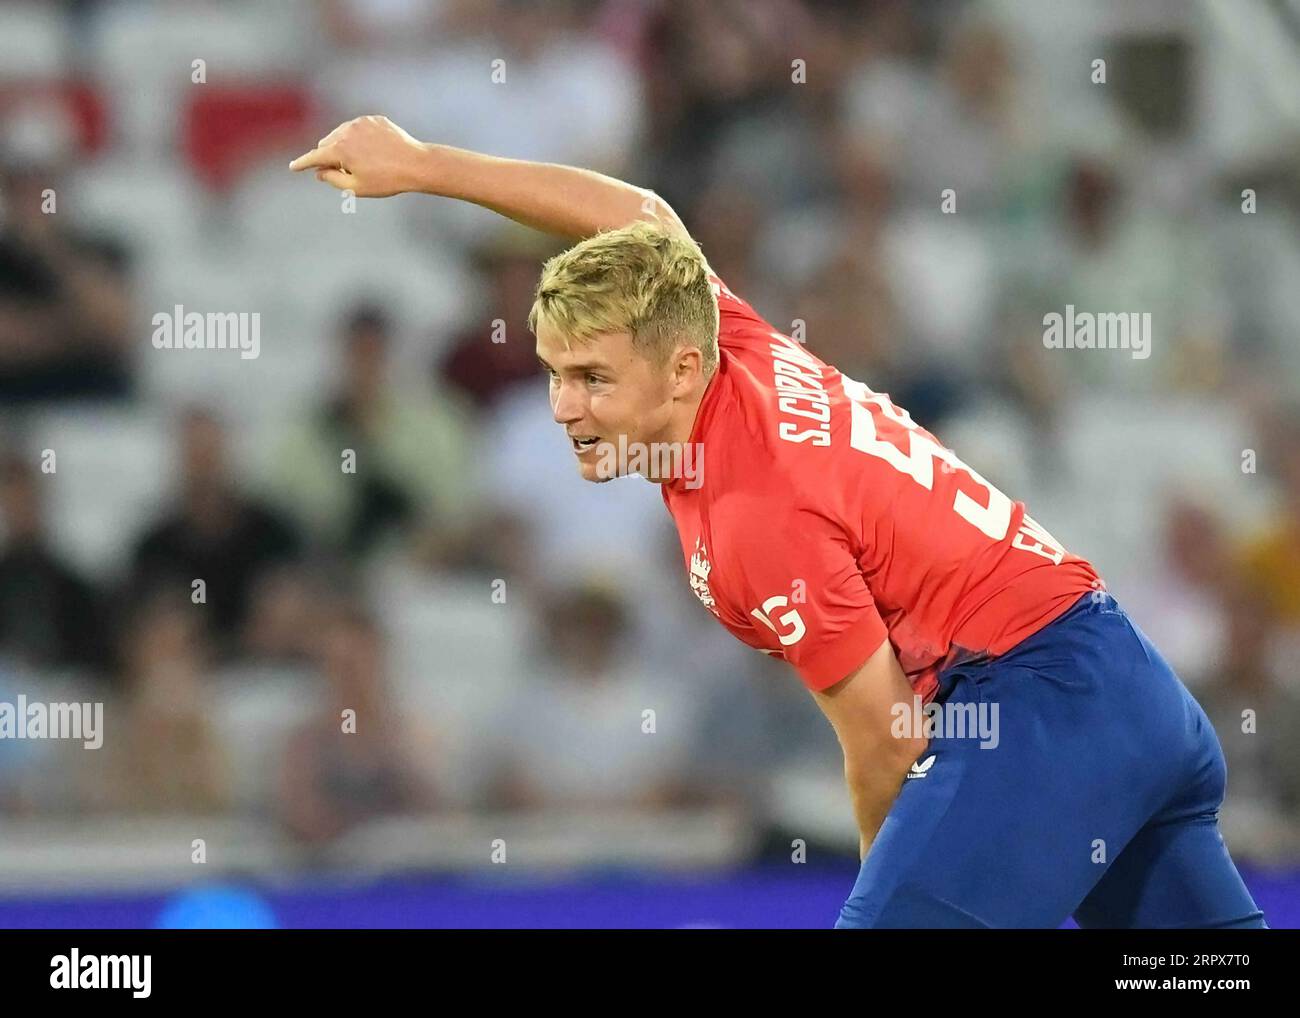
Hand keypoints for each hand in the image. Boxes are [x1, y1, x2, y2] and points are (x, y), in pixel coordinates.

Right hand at [289, 115, 430, 196]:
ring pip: (341, 134)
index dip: (303, 164)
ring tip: (364, 163)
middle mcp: (346, 131)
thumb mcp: (356, 187)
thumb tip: (319, 172)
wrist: (416, 164)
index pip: (315, 157)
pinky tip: (374, 151)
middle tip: (345, 172)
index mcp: (340, 149)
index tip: (293, 167)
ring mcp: (360, 122)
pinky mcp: (373, 119)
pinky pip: (358, 129)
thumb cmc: (387, 180)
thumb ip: (333, 180)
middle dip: (329, 157)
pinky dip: (358, 139)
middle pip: (326, 144)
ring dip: (343, 147)